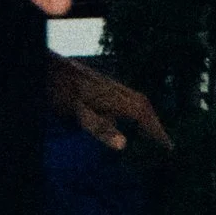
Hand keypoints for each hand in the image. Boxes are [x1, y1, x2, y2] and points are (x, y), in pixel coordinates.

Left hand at [47, 55, 173, 151]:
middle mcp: (115, 89)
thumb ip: (101, 129)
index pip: (143, 115)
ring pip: (133, 101)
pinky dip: (131, 109)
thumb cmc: (61, 90)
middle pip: (142, 106)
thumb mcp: (79, 113)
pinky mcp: (97, 83)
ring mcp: (106, 84)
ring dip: (144, 116)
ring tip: (150, 132)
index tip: (168, 147)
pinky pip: (123, 97)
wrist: (47, 67)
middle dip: (154, 124)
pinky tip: (122, 116)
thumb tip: (123, 145)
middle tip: (165, 143)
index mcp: (115, 98)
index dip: (156, 132)